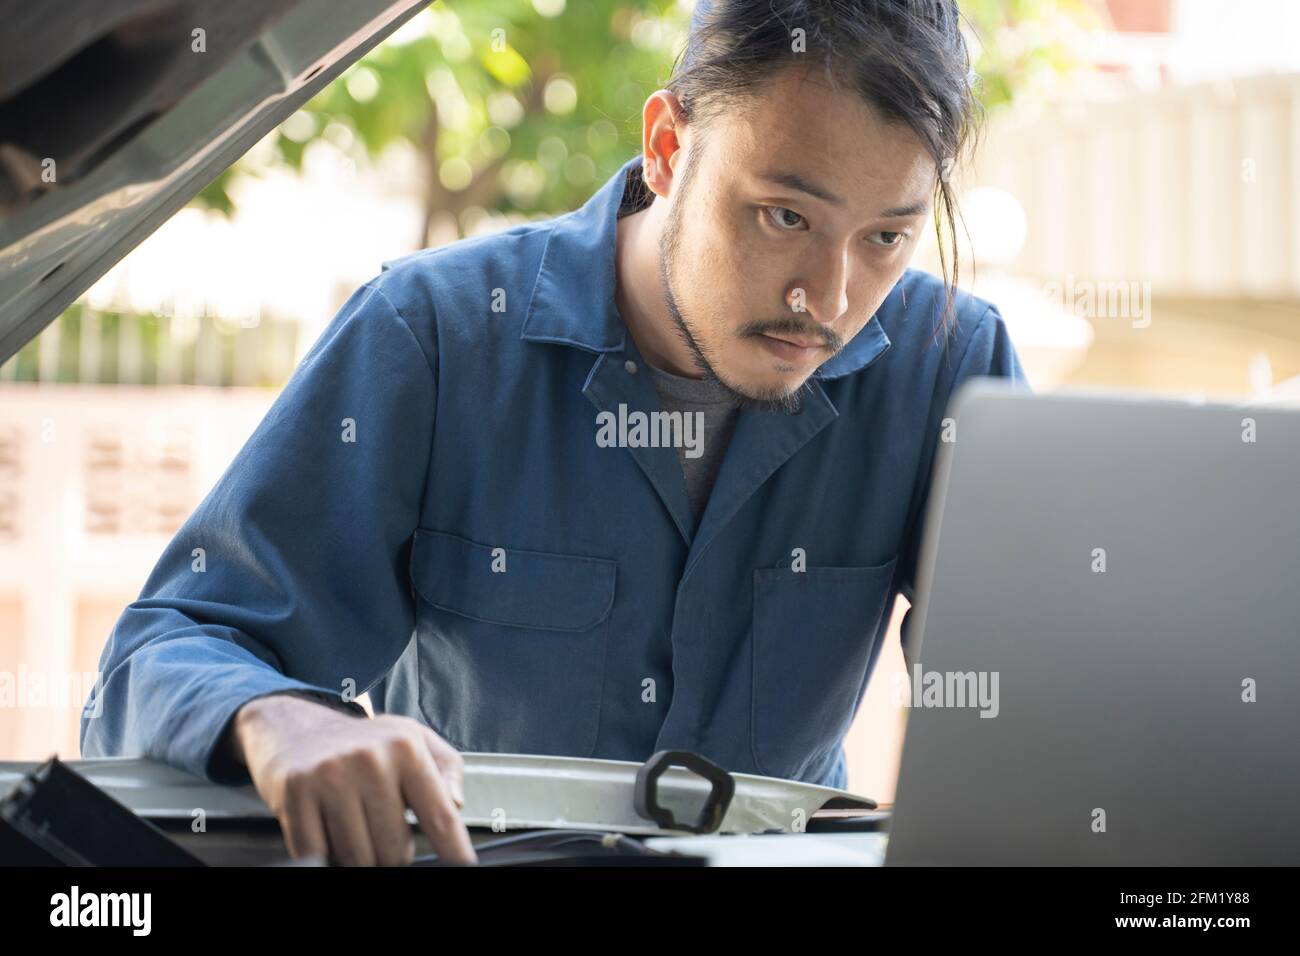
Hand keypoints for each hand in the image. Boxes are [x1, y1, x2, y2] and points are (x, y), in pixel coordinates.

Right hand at [231, 693, 477, 864]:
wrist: (296, 726)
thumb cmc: (364, 742)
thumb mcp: (413, 739)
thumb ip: (446, 768)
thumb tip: (455, 803)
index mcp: (406, 747)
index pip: (439, 815)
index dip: (453, 851)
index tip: (462, 868)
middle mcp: (370, 759)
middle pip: (395, 850)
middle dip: (392, 854)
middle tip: (382, 833)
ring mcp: (329, 777)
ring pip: (357, 858)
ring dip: (359, 855)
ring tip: (355, 827)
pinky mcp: (295, 794)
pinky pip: (317, 854)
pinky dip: (324, 853)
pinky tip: (327, 828)